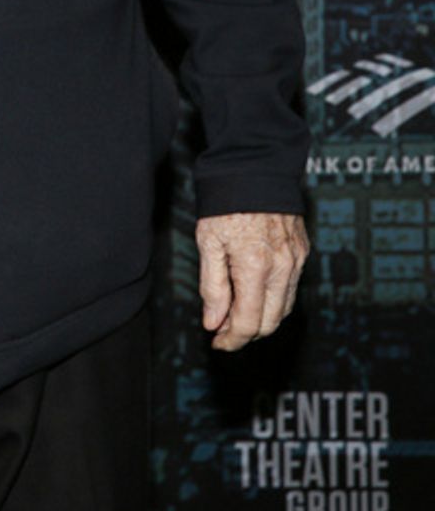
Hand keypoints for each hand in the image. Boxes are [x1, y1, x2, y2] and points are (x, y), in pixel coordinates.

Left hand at [196, 211, 307, 351]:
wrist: (256, 168)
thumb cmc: (226, 203)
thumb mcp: (209, 242)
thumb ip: (213, 286)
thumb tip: (213, 323)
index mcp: (255, 267)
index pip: (248, 322)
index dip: (232, 340)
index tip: (217, 342)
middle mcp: (282, 268)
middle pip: (270, 322)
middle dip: (246, 332)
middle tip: (222, 328)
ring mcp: (296, 260)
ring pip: (283, 308)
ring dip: (261, 317)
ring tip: (234, 310)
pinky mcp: (302, 251)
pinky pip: (290, 287)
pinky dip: (273, 297)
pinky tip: (253, 290)